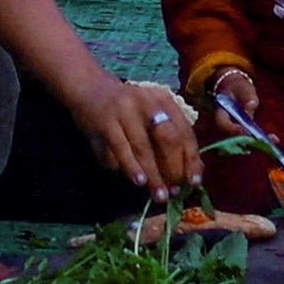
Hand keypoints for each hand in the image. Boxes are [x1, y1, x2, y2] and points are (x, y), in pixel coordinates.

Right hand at [74, 69, 198, 192]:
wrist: (90, 89)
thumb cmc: (129, 109)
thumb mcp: (152, 113)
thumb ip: (172, 135)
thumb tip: (193, 170)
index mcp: (163, 99)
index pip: (184, 130)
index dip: (191, 158)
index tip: (194, 181)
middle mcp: (146, 101)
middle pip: (166, 138)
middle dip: (172, 168)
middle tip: (172, 191)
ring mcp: (123, 111)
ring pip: (142, 147)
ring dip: (152, 174)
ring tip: (158, 194)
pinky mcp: (104, 123)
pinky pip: (119, 150)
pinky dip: (130, 167)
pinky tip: (138, 181)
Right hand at [205, 70, 272, 151]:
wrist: (236, 90)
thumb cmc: (238, 87)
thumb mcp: (242, 87)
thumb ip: (246, 95)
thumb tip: (251, 106)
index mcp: (221, 113)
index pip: (222, 124)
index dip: (232, 129)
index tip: (244, 130)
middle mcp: (227, 126)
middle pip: (233, 138)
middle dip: (248, 141)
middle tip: (262, 141)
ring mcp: (235, 131)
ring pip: (243, 142)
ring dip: (256, 144)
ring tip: (272, 140)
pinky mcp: (245, 133)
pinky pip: (251, 140)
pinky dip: (262, 141)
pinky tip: (274, 139)